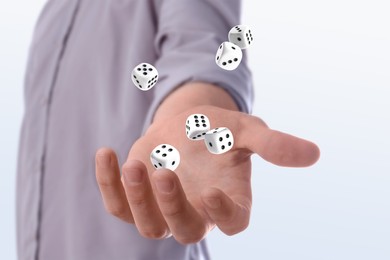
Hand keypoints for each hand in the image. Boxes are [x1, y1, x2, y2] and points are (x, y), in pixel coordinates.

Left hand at [95, 105, 319, 243]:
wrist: (185, 124)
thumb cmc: (218, 129)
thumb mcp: (246, 130)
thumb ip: (273, 144)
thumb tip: (314, 154)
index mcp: (228, 199)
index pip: (233, 224)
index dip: (225, 216)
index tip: (213, 193)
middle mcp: (197, 211)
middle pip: (186, 230)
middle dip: (172, 207)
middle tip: (164, 173)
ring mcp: (164, 207)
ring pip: (149, 225)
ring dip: (139, 199)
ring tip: (135, 162)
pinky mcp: (137, 196)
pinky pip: (118, 203)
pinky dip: (108, 183)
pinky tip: (106, 153)